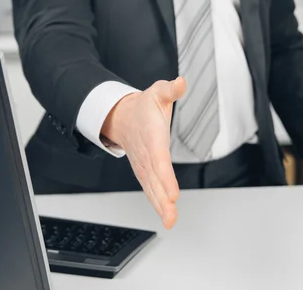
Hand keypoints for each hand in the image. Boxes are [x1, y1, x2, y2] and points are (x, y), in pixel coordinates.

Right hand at [101, 77, 186, 229]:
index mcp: (151, 134)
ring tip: (170, 220)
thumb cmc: (143, 105)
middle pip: (154, 178)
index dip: (164, 176)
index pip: (158, 158)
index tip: (172, 192)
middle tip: (171, 214)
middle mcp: (146, 153)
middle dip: (162, 197)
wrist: (122, 116)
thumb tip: (180, 83)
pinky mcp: (144, 170)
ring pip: (151, 187)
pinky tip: (165, 214)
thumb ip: (170, 89)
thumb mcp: (158, 91)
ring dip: (160, 205)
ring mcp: (143, 163)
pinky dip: (156, 202)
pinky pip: (150, 188)